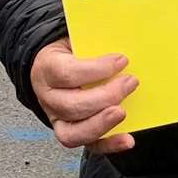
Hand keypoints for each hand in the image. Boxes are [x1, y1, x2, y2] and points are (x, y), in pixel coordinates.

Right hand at [29, 38, 136, 153]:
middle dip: (105, 97)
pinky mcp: (72, 133)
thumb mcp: (78, 38)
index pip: (66, 74)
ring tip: (123, 110)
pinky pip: (88, 146)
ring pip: (74, 132)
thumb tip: (127, 31)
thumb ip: (96, 39)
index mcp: (47, 69)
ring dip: (103, 123)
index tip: (122, 60)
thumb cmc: (74, 51)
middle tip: (130, 82)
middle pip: (71, 106)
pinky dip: (109, 145)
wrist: (57, 65)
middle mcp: (48, 98)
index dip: (96, 69)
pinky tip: (127, 140)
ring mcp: (58, 119)